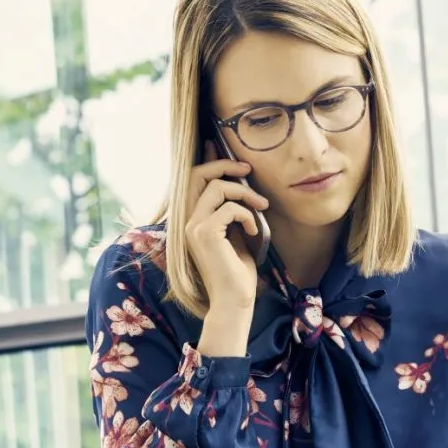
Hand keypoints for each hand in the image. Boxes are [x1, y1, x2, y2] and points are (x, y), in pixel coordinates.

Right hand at [186, 142, 267, 310]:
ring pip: (217, 187)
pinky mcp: (204, 233)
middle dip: (225, 165)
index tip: (220, 147)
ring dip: (245, 193)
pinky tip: (254, 232)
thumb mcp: (235, 232)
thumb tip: (238, 183)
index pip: (193, 178)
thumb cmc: (237, 270)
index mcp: (191, 219)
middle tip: (248, 169)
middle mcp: (186, 220)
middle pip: (199, 174)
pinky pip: (231, 208)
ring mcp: (192, 226)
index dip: (208, 160)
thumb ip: (232, 209)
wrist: (234, 300)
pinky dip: (249, 215)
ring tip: (261, 208)